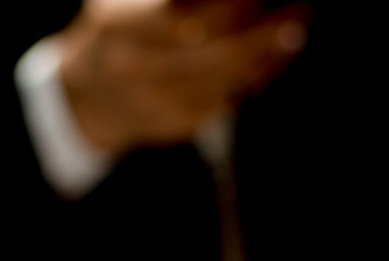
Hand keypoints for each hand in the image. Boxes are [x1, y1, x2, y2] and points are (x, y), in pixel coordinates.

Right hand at [59, 0, 308, 153]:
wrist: (91, 95)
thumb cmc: (119, 29)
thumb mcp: (122, 0)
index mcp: (119, 26)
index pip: (183, 14)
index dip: (231, 4)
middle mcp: (137, 67)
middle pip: (217, 48)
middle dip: (262, 28)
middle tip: (298, 7)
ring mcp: (159, 99)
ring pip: (228, 76)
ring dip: (269, 50)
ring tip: (296, 24)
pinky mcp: (180, 121)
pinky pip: (231, 96)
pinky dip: (259, 72)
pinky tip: (277, 51)